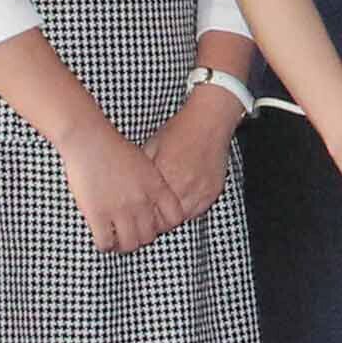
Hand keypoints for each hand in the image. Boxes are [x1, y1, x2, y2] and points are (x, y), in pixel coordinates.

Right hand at [58, 123, 177, 255]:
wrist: (89, 140)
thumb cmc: (113, 147)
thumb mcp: (144, 162)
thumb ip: (152, 183)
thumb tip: (152, 200)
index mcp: (156, 187)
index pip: (175, 218)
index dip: (165, 224)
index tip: (153, 222)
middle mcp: (142, 202)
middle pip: (150, 236)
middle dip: (141, 236)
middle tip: (130, 233)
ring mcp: (121, 211)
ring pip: (130, 244)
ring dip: (123, 245)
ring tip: (116, 240)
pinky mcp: (98, 216)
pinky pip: (106, 244)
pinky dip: (105, 245)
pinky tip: (102, 237)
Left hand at [149, 88, 241, 229]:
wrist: (209, 121)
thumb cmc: (180, 130)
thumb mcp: (152, 146)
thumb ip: (142, 170)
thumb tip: (129, 187)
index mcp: (164, 174)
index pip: (149, 210)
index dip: (142, 215)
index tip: (138, 214)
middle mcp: (183, 185)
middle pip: (165, 220)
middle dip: (156, 221)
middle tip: (150, 216)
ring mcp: (200, 190)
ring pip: (182, 218)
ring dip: (172, 218)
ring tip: (165, 210)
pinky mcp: (212, 192)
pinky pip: (198, 212)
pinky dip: (188, 211)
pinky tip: (181, 201)